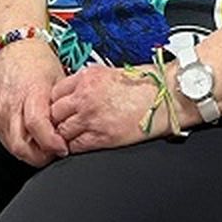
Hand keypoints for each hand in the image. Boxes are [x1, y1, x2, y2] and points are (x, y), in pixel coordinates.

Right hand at [0, 39, 68, 166]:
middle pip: (21, 145)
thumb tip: (73, 131)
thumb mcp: (59, 80)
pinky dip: (21, 145)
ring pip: (13, 148)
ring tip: (46, 146)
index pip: (37, 125)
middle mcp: (11, 104)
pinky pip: (6, 141)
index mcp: (30, 91)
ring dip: (31, 154)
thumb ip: (63, 108)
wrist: (15, 48)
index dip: (51, 143)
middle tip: (56, 153)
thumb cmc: (38, 61)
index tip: (63, 148)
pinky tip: (33, 139)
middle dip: (41, 157)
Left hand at [49, 65, 176, 152]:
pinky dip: (75, 147)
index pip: (55, 93)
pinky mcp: (102, 136)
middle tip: (60, 126)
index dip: (55, 104)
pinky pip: (76, 146)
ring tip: (69, 138)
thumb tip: (76, 94)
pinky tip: (80, 145)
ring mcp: (92, 117)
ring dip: (64, 136)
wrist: (166, 97)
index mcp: (87, 77)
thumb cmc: (146, 84)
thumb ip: (89, 83)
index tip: (58, 110)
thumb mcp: (111, 73)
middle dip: (56, 120)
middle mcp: (85, 96)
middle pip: (54, 113)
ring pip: (62, 131)